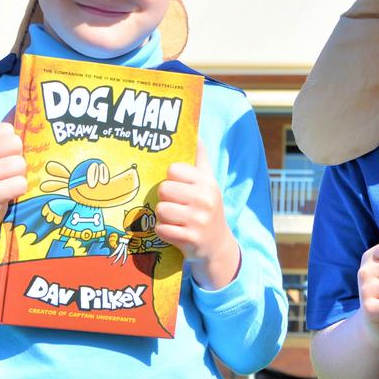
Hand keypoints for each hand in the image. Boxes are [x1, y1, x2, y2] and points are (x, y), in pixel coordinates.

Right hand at [0, 120, 26, 266]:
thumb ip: (4, 132)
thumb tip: (24, 102)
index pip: (9, 129)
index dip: (12, 145)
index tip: (1, 158)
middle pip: (17, 144)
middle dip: (18, 159)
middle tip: (5, 173)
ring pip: (21, 164)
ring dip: (19, 176)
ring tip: (6, 183)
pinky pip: (21, 183)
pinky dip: (19, 190)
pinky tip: (6, 194)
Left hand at [155, 140, 239, 289]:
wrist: (217, 245)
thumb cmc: (207, 208)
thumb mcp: (208, 183)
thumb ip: (201, 159)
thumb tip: (197, 134)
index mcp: (207, 182)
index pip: (173, 169)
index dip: (172, 180)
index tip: (181, 188)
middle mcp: (205, 199)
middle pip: (164, 189)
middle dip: (166, 199)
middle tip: (178, 206)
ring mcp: (199, 220)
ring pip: (161, 210)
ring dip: (163, 217)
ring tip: (176, 219)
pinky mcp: (190, 238)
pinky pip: (161, 229)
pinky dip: (164, 232)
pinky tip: (176, 232)